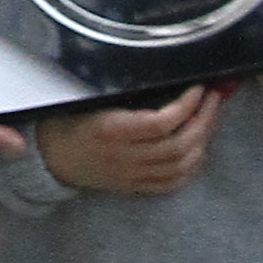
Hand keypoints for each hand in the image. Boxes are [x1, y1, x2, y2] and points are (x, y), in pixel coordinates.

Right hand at [36, 85, 226, 195]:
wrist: (49, 157)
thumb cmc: (67, 121)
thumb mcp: (88, 97)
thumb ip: (124, 90)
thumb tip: (166, 75)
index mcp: (110, 131)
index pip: (161, 123)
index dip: (187, 105)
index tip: (198, 88)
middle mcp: (123, 157)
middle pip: (178, 145)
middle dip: (204, 119)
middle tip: (214, 98)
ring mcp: (130, 175)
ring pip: (180, 165)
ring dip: (203, 141)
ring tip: (209, 118)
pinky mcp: (133, 187)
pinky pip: (171, 183)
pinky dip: (192, 167)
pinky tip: (198, 149)